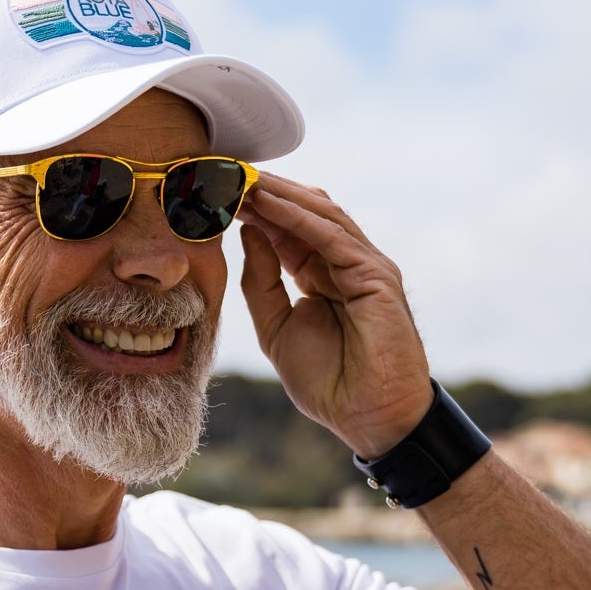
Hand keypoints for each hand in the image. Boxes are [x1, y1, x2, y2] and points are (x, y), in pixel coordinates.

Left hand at [237, 175, 433, 456]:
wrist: (368, 416)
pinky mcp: (375, 274)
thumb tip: (249, 232)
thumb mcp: (277, 329)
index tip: (214, 194)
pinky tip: (268, 205)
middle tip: (222, 173)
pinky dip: (298, 217)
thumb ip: (262, 283)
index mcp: (320, 275)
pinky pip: (332, 236)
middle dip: (263, 193)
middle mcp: (344, 262)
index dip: (252, 210)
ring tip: (239, 179)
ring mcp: (364, 265)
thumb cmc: (329, 382)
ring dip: (278, 196)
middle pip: (303, 213)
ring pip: (318, 215)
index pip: (285, 230)